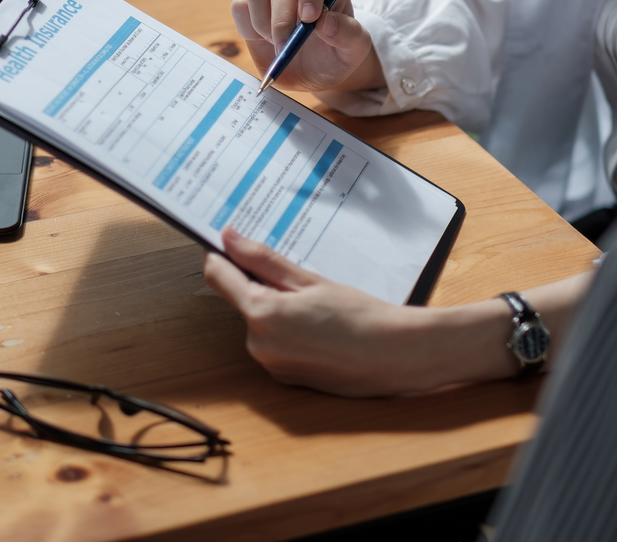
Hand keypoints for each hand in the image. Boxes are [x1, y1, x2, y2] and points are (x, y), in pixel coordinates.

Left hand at [204, 227, 460, 396]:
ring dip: (276, 307)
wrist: (397, 356)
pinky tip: (319, 325)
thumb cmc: (360, 316)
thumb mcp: (309, 280)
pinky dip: (288, 330)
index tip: (228, 240)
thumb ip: (263, 260)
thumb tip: (229, 239)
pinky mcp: (285, 377)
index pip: (219, 276)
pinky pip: (275, 343)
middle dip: (261, 283)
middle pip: (242, 299)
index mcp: (262, 315)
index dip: (220, 254)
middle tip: (298, 273)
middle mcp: (259, 345)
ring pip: (260, 321)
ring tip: (317, 302)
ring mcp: (271, 365)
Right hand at [230, 0, 382, 91]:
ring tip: (279, 44)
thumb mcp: (354, 50)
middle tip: (288, 46)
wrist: (314, 73)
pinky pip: (240, 5)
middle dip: (283, 18)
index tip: (310, 17)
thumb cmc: (336, 54)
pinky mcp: (248, 3)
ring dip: (264, 21)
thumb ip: (348, 34)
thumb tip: (325, 22)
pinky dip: (249, 27)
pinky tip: (265, 41)